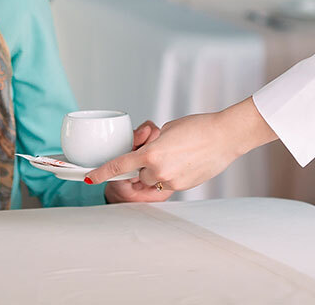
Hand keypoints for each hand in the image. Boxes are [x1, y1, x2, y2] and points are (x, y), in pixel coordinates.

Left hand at [87, 98, 276, 191]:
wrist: (225, 136)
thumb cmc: (199, 127)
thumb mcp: (167, 130)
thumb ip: (150, 144)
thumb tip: (143, 153)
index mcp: (151, 154)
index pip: (119, 166)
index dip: (101, 173)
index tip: (89, 177)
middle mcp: (159, 171)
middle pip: (137, 174)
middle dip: (141, 165)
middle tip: (156, 150)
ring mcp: (172, 182)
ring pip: (152, 181)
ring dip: (155, 171)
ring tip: (174, 154)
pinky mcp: (183, 187)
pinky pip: (166, 184)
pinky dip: (169, 174)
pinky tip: (183, 161)